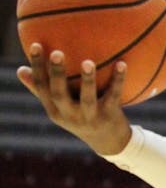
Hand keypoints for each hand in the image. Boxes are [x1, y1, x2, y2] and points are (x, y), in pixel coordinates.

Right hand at [16, 42, 132, 154]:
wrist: (108, 142)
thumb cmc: (81, 117)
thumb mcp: (60, 108)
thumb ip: (43, 90)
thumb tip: (20, 69)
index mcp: (55, 110)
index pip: (41, 87)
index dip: (38, 67)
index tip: (36, 45)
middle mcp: (70, 115)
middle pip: (59, 94)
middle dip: (57, 74)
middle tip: (57, 53)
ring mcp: (90, 117)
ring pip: (87, 98)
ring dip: (88, 80)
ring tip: (88, 61)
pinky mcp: (109, 116)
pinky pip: (114, 95)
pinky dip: (118, 80)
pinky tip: (122, 63)